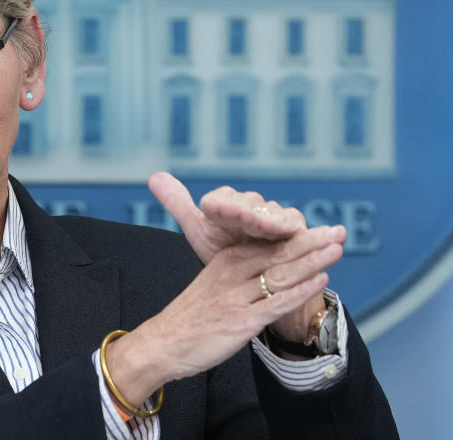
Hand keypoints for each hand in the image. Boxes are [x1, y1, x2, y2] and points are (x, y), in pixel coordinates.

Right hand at [107, 226, 342, 403]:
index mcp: (225, 261)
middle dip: (311, 242)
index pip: (268, 245)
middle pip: (278, 254)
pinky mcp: (239, 321)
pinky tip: (320, 280)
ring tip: (337, 248)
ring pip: (280, 275)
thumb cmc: (191, 316)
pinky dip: (299, 291)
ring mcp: (236, 297)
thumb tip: (268, 267)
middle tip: (339, 231)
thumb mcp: (212, 284)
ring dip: (311, 261)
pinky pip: (275, 303)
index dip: (299, 236)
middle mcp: (231, 274)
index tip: (325, 229)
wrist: (163, 342)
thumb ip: (239, 273)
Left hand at [148, 172, 305, 264]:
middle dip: (243, 211)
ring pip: (273, 215)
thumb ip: (179, 204)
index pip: (219, 202)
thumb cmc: (228, 252)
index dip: (217, 206)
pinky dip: (294, 231)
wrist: (259, 276)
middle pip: (248, 205)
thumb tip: (155, 176)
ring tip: (265, 226)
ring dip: (271, 221)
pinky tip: (294, 233)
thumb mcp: (201, 231)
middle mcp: (252, 205)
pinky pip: (295, 228)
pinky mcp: (297, 229)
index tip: (210, 207)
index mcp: (227, 204)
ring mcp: (276, 216)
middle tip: (241, 217)